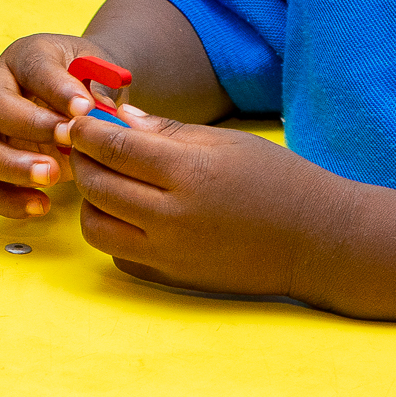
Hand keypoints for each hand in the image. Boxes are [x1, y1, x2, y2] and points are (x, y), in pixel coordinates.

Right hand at [0, 32, 122, 218]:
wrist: (84, 98)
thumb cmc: (90, 81)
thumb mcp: (102, 72)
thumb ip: (100, 88)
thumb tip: (97, 112)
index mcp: (26, 57)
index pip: (33, 67)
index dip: (57, 88)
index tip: (85, 108)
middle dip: (28, 127)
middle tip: (68, 141)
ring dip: (10, 165)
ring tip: (51, 176)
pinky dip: (8, 200)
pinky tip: (42, 205)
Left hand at [64, 105, 358, 298]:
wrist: (319, 241)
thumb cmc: (276, 180)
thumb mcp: (224, 143)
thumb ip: (164, 132)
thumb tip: (114, 118)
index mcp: (190, 173)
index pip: (113, 148)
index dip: (86, 131)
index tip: (77, 121)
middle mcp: (174, 218)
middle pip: (97, 186)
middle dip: (83, 161)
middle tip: (86, 147)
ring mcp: (171, 254)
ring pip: (96, 227)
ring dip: (92, 201)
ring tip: (109, 182)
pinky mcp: (173, 278)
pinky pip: (119, 255)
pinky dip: (114, 232)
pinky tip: (132, 214)